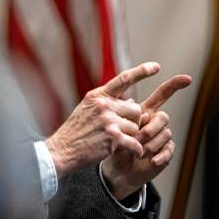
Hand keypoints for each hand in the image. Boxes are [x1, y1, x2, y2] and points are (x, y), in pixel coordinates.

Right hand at [46, 62, 161, 177]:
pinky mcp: (112, 137)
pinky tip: (131, 152)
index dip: (142, 72)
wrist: (62, 150)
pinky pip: (135, 142)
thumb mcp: (86, 109)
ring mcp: (108, 120)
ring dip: (131, 137)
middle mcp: (103, 105)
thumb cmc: (74, 132)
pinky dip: (136, 149)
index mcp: (97, 96)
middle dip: (133, 121)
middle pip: (135, 109)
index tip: (156, 66)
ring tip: (116, 142)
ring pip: (136, 127)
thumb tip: (131, 99)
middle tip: (122, 130)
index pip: (123, 79)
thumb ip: (107, 103)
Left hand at [101, 74, 191, 199]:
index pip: (161, 95)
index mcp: (145, 112)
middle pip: (163, 116)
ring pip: (165, 133)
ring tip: (139, 151)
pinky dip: (159, 156)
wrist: (118, 169)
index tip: (187, 78)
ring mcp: (163, 137)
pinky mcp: (166, 152)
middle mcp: (156, 123)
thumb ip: (123, 116)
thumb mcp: (116, 128)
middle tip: (137, 138)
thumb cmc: (116, 145)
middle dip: (150, 127)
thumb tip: (130, 103)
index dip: (173, 86)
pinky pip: (169, 149)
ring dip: (151, 144)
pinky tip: (152, 160)